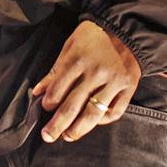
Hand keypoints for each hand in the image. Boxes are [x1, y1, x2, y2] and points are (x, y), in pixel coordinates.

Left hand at [31, 20, 140, 143]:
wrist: (127, 29)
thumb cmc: (93, 37)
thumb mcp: (70, 45)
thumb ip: (55, 70)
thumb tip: (37, 92)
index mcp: (78, 60)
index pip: (59, 89)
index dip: (49, 102)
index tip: (45, 108)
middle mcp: (96, 73)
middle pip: (73, 105)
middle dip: (58, 124)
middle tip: (47, 136)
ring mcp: (113, 82)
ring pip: (93, 113)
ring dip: (78, 129)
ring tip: (67, 136)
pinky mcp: (128, 88)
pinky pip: (114, 111)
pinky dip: (103, 121)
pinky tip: (92, 123)